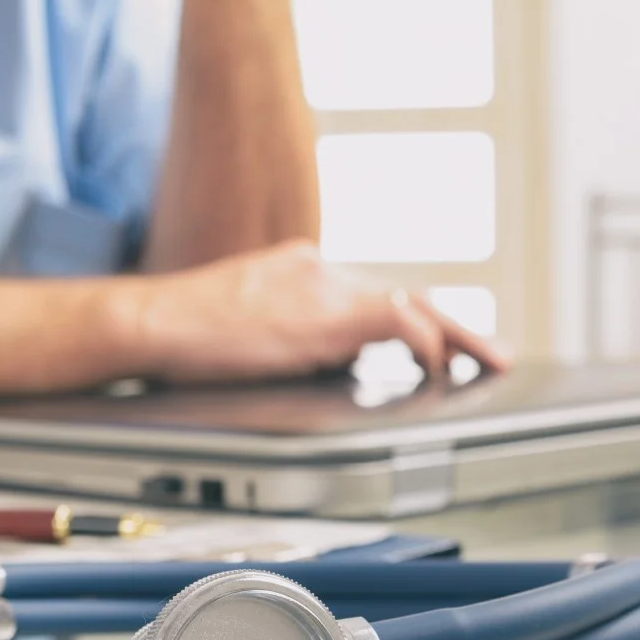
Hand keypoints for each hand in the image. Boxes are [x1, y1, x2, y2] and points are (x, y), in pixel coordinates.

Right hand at [122, 241, 510, 385]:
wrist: (148, 322)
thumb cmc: (176, 335)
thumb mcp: (237, 323)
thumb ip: (282, 334)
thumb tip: (311, 366)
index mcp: (298, 269)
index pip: (369, 291)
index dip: (408, 320)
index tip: (432, 343)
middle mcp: (318, 269)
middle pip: (404, 294)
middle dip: (452, 326)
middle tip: (491, 353)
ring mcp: (325, 287)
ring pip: (415, 304)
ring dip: (456, 336)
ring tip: (487, 364)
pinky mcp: (327, 312)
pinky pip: (401, 323)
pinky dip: (427, 346)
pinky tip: (437, 370)